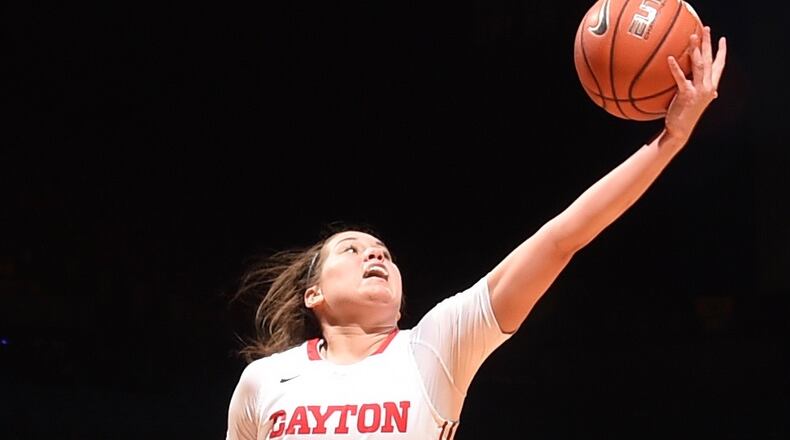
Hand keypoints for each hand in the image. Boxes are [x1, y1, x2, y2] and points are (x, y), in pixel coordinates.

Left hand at [664, 26, 726, 140]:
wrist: (679, 132)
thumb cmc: (684, 115)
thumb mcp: (694, 101)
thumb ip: (699, 91)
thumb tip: (706, 89)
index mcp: (711, 87)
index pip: (719, 66)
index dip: (721, 52)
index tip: (722, 39)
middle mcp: (708, 87)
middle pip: (711, 60)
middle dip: (709, 43)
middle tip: (706, 29)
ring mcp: (699, 91)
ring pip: (700, 65)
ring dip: (696, 49)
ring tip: (692, 36)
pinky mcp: (687, 95)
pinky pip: (681, 78)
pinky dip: (675, 68)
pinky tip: (670, 58)